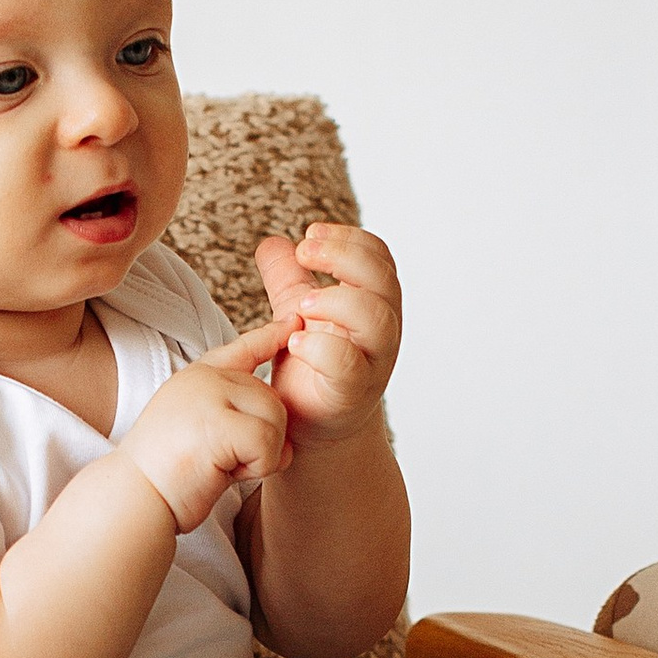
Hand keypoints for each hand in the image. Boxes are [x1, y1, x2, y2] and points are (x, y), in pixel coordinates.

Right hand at [119, 316, 296, 532]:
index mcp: (196, 377)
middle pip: (273, 399)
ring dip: (261, 455)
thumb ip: (235, 422)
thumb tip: (287, 444)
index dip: (271, 336)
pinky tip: (224, 473)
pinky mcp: (218, 421)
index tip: (294, 321)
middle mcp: (204, 378)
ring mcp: (209, 395)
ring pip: (276, 418)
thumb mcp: (199, 434)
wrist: (134, 498)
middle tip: (222, 461)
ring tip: (221, 466)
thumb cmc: (166, 477)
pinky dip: (257, 467)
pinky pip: (268, 442)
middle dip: (263, 439)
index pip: (243, 349)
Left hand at [254, 225, 400, 449]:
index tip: (310, 234)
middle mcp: (380, 330)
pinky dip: (321, 348)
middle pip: (383, 280)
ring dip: (338, 301)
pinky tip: (294, 340)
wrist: (308, 423)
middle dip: (345, 256)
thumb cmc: (312, 366)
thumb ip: (288, 280)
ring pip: (376, 319)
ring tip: (301, 305)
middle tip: (305, 252)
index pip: (378, 257)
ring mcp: (372, 362)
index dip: (349, 238)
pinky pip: (348, 366)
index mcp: (372, 302)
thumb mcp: (296, 315)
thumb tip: (274, 242)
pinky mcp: (352, 393)